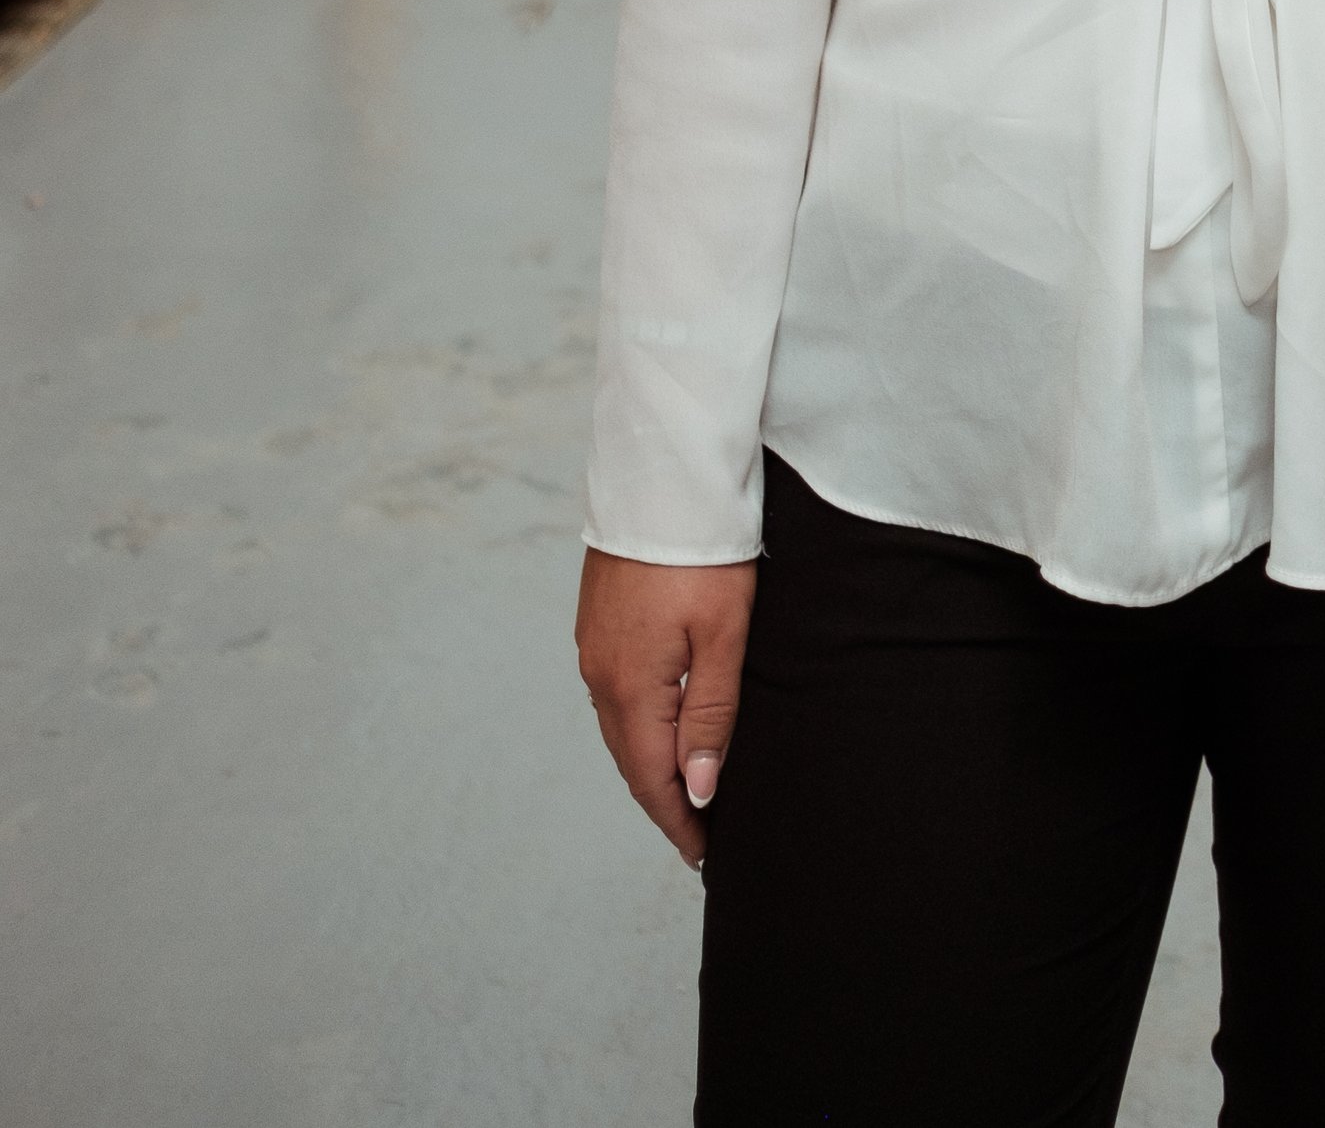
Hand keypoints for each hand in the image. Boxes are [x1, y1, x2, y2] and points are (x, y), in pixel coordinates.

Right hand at [576, 547, 754, 868]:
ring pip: (622, 728)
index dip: (679, 823)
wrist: (664, 477)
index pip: (653, 780)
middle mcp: (600, 673)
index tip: (706, 856)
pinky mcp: (597, 622)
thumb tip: (700, 790)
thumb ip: (711, 717)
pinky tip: (663, 727)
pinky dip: (640, 725)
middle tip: (702, 835)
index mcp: (632, 686)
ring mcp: (593, 647)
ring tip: (689, 790)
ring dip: (651, 764)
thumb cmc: (705, 553)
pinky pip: (615, 694)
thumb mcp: (724, 637)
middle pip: (632, 760)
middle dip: (665, 802)